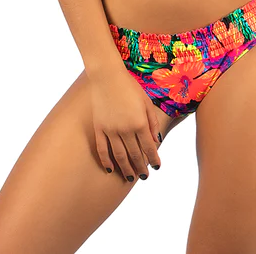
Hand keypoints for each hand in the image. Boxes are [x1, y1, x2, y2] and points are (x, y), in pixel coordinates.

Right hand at [88, 64, 162, 182]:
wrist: (107, 76)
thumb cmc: (130, 86)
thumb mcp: (146, 102)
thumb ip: (152, 122)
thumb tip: (156, 141)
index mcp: (140, 122)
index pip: (149, 147)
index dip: (153, 159)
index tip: (156, 167)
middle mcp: (126, 129)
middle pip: (135, 154)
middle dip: (141, 168)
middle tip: (144, 176)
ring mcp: (110, 130)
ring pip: (119, 156)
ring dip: (126, 169)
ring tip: (131, 178)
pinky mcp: (99, 128)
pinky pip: (102, 149)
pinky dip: (106, 161)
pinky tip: (111, 169)